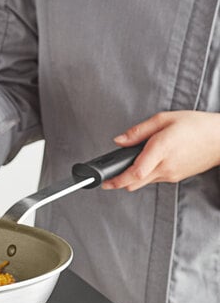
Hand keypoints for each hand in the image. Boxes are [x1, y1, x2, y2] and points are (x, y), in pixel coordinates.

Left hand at [102, 111, 219, 190]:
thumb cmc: (196, 126)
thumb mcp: (164, 119)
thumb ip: (138, 131)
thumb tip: (119, 140)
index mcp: (161, 149)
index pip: (135, 172)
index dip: (118, 179)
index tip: (105, 181)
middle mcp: (165, 166)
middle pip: (135, 183)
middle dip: (119, 182)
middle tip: (108, 179)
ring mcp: (171, 175)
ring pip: (143, 183)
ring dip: (132, 178)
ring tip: (126, 167)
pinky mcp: (175, 178)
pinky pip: (154, 179)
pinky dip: (145, 175)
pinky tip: (145, 164)